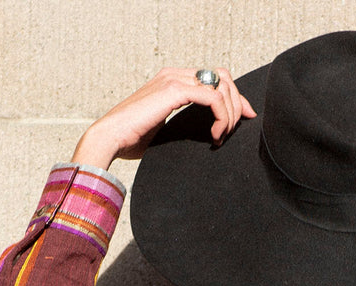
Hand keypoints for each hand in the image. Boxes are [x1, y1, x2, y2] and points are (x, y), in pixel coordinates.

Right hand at [71, 67, 255, 168]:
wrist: (111, 139)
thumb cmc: (133, 140)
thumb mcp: (167, 130)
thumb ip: (187, 124)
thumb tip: (208, 135)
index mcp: (174, 80)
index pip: (215, 78)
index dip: (235, 99)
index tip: (244, 121)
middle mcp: (175, 74)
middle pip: (223, 77)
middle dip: (237, 104)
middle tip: (233, 133)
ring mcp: (174, 79)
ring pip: (221, 86)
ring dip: (230, 114)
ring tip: (221, 137)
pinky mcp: (174, 90)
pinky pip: (213, 98)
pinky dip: (222, 117)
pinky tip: (215, 137)